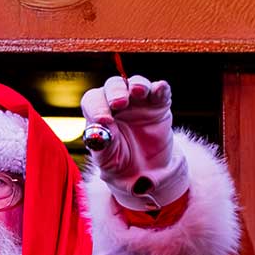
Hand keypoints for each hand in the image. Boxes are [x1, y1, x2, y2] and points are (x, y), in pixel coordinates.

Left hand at [80, 75, 188, 210]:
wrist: (145, 171)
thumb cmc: (120, 162)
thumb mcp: (108, 159)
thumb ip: (102, 146)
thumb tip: (99, 133)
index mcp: (100, 113)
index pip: (93, 101)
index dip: (96, 107)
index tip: (103, 120)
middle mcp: (118, 102)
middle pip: (113, 85)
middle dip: (116, 91)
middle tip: (119, 103)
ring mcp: (140, 101)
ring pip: (137, 82)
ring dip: (138, 84)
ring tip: (138, 92)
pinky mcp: (159, 104)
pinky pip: (160, 91)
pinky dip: (161, 88)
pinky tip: (159, 89)